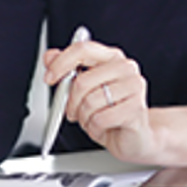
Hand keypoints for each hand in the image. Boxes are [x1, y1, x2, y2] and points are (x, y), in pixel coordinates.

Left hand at [43, 35, 155, 162]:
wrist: (135, 137)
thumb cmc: (109, 112)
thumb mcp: (85, 91)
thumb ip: (67, 70)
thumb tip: (50, 56)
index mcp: (112, 57)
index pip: (83, 49)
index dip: (61, 63)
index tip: (49, 78)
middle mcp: (126, 68)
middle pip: (82, 81)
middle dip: (70, 102)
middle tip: (72, 112)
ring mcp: (134, 87)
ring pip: (90, 102)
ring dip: (84, 118)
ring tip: (92, 120)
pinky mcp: (136, 109)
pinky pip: (100, 119)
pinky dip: (94, 128)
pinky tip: (102, 128)